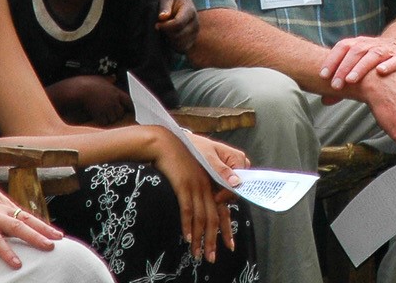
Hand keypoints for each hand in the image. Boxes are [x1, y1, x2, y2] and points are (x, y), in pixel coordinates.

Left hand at [0, 155, 62, 267]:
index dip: (6, 251)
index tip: (18, 263)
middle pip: (18, 227)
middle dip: (35, 237)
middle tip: (50, 247)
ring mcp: (4, 206)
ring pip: (27, 218)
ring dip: (44, 228)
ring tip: (58, 237)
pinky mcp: (8, 202)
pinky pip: (26, 213)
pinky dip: (39, 221)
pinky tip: (49, 228)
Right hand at [46, 75, 132, 124]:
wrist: (81, 88)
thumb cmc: (89, 82)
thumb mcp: (102, 79)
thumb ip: (109, 79)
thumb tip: (113, 77)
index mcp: (116, 92)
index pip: (129, 102)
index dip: (130, 108)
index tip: (130, 112)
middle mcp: (113, 101)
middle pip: (120, 113)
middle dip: (117, 115)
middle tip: (111, 115)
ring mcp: (107, 108)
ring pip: (113, 119)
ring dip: (109, 119)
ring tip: (104, 117)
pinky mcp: (100, 113)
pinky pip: (104, 122)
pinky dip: (102, 122)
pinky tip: (99, 119)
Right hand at [150, 129, 239, 261]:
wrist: (166, 141)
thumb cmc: (184, 151)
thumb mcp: (204, 163)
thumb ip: (214, 179)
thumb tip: (229, 191)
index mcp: (215, 178)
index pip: (225, 206)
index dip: (227, 225)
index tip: (229, 242)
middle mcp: (209, 183)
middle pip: (216, 214)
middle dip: (218, 237)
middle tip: (217, 255)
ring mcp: (197, 184)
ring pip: (202, 216)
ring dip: (202, 238)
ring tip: (200, 255)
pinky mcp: (183, 184)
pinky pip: (187, 208)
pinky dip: (188, 225)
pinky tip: (188, 238)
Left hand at [157, 0, 198, 52]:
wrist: (180, 5)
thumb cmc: (172, 1)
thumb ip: (165, 7)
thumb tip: (162, 17)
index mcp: (190, 11)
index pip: (178, 23)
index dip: (165, 26)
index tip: (157, 24)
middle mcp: (195, 23)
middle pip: (177, 35)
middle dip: (166, 32)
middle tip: (161, 26)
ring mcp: (194, 34)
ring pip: (179, 43)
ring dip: (169, 39)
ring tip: (166, 30)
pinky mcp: (191, 42)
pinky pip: (181, 49)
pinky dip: (173, 45)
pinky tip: (169, 36)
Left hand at [320, 34, 395, 90]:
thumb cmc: (376, 61)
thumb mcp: (359, 68)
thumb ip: (343, 84)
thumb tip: (324, 100)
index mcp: (359, 44)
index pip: (342, 47)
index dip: (332, 59)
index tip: (323, 75)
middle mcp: (371, 45)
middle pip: (355, 52)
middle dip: (343, 68)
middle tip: (335, 84)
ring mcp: (387, 50)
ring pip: (373, 55)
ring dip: (361, 67)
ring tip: (351, 80)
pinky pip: (394, 60)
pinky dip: (388, 65)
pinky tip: (380, 72)